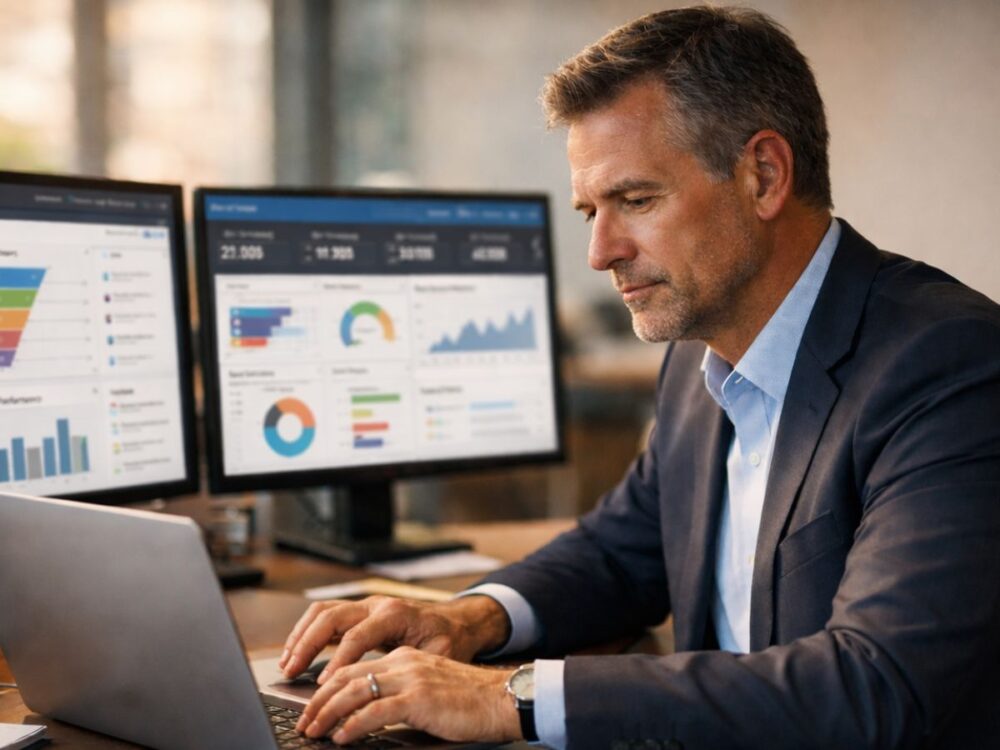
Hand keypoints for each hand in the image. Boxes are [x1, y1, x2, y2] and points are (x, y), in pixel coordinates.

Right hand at [279, 595, 510, 681]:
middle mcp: (377, 604)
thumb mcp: (438, 655)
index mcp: (395, 614)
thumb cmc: (450, 640)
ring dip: (301, 635)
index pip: (358, 636)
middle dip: (307, 644)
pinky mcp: (360, 612)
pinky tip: (297, 653)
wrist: (458, 622)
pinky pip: (326, 616)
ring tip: (286, 663)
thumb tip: (386, 685)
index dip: (338, 660)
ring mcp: (366, 605)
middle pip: (332, 617)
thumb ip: (411, 665)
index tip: (324, 684)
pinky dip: (307, 632)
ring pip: (323, 611)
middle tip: (290, 671)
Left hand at [295, 647, 520, 743]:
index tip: (314, 708)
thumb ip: (400, 695)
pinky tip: (342, 737)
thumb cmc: (470, 701)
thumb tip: (368, 715)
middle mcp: (404, 662)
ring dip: (328, 713)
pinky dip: (353, 725)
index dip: (328, 689)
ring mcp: (411, 678)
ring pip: (355, 691)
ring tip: (313, 731)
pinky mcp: (419, 699)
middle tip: (304, 721)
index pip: (355, 668)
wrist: (502, 698)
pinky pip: (375, 711)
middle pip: (346, 676)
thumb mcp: (429, 689)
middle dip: (319, 701)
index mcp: (404, 657)